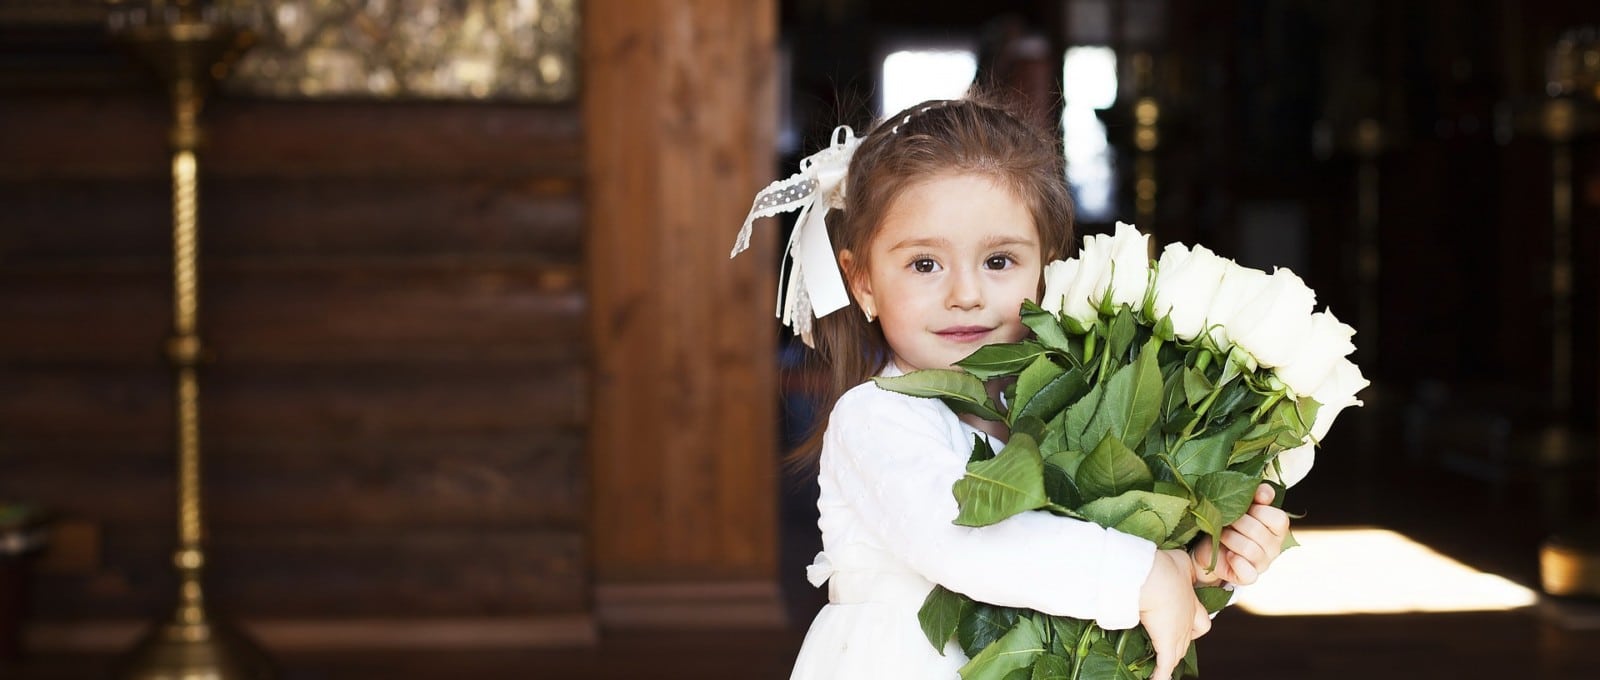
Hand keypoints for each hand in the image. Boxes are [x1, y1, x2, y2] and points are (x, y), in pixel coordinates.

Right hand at [1139, 549, 1210, 679]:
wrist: (1154, 577)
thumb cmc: (1164, 567)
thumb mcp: (1178, 561)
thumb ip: (1180, 564)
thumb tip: (1175, 560)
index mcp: (1191, 602)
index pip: (1199, 621)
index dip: (1194, 623)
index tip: (1187, 623)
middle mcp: (1188, 620)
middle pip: (1190, 638)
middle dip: (1183, 641)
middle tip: (1172, 644)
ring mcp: (1177, 633)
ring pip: (1178, 653)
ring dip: (1171, 659)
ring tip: (1162, 667)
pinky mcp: (1165, 642)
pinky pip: (1165, 665)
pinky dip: (1161, 675)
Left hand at [1191, 484, 1290, 585]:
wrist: (1206, 545)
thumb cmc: (1226, 522)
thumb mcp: (1240, 505)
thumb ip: (1256, 495)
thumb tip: (1264, 492)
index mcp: (1276, 529)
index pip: (1279, 519)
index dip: (1259, 511)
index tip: (1244, 507)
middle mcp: (1274, 547)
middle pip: (1259, 532)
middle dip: (1237, 522)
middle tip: (1225, 520)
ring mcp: (1263, 564)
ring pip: (1251, 550)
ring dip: (1230, 538)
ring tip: (1222, 534)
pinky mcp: (1248, 577)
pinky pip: (1248, 573)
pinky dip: (1236, 562)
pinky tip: (1228, 555)